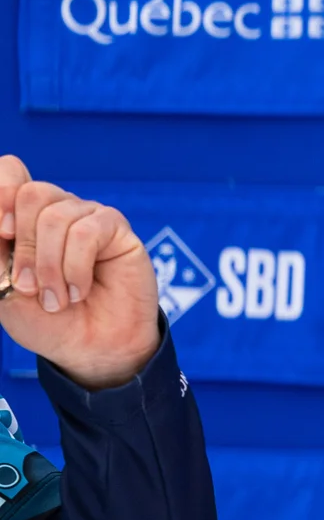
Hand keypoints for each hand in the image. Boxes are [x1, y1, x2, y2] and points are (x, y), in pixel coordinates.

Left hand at [0, 158, 160, 390]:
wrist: (86, 347)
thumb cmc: (44, 319)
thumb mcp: (2, 287)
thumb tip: (1, 222)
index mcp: (24, 219)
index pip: (10, 172)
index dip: (2, 193)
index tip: (1, 234)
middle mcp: (56, 211)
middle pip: (31, 193)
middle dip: (23, 248)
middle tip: (29, 286)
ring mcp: (87, 217)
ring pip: (56, 216)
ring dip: (50, 267)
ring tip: (56, 298)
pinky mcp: (116, 229)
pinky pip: (87, 232)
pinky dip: (75, 268)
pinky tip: (79, 290)